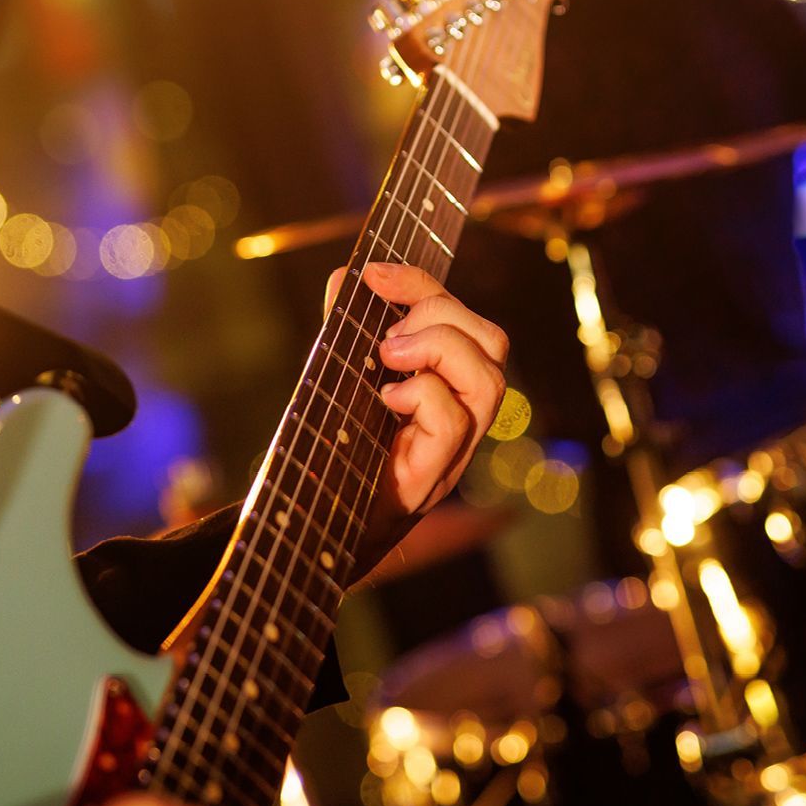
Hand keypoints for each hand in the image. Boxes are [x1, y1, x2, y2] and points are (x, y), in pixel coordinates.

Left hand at [325, 262, 508, 559]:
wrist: (313, 532)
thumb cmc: (334, 457)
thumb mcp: (340, 380)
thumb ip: (345, 331)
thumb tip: (343, 277)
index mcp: (445, 387)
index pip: (466, 322)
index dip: (425, 286)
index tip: (374, 272)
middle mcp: (462, 417)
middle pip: (492, 342)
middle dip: (437, 314)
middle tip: (384, 333)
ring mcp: (455, 449)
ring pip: (487, 378)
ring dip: (435, 350)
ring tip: (387, 358)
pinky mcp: (434, 475)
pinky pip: (453, 419)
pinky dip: (420, 395)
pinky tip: (385, 401)